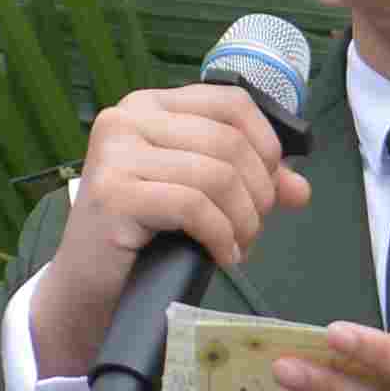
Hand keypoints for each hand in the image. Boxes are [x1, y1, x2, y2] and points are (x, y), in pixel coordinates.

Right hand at [23, 80, 312, 382]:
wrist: (89, 288)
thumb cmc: (145, 236)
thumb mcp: (201, 197)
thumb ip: (249, 182)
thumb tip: (300, 189)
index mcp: (150, 105)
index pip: (232, 102)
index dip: (267, 144)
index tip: (272, 186)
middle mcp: (127, 118)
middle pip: (229, 141)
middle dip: (258, 192)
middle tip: (252, 229)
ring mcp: (115, 154)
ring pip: (216, 174)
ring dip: (243, 219)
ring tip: (238, 244)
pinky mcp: (113, 194)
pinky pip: (194, 206)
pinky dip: (221, 236)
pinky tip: (222, 256)